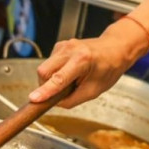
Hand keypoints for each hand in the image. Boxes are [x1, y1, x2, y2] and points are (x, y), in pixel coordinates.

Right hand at [28, 21, 146, 106]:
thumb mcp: (94, 90)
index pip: (59, 79)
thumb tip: (55, 103)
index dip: (45, 91)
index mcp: (82, 60)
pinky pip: (49, 63)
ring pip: (44, 68)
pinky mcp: (59, 45)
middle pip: (44, 71)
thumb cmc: (109, 68)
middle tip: (58, 92)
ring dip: (51, 79)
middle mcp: (70, 49)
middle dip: (45, 86)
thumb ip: (73, 99)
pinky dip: (55, 71)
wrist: (115, 48)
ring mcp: (63, 45)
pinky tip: (69, 72)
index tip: (34, 99)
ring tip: (70, 80)